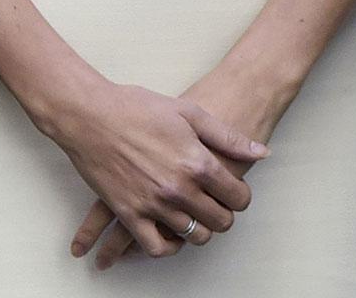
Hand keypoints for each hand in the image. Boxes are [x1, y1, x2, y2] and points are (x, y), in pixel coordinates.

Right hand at [47, 78, 265, 264]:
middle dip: (225, 216)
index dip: (242, 197)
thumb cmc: (140, 108)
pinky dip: (168, 247)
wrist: (93, 116)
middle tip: (221, 208)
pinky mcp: (128, 214)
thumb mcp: (191, 113)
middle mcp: (178, 188)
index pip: (236, 195)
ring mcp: (152, 204)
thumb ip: (228, 137)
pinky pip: (154, 247)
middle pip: (218, 221)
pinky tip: (172, 236)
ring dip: (200, 231)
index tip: (237, 194)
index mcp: (197, 162)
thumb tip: (262, 152)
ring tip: (199, 219)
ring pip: (191, 236)